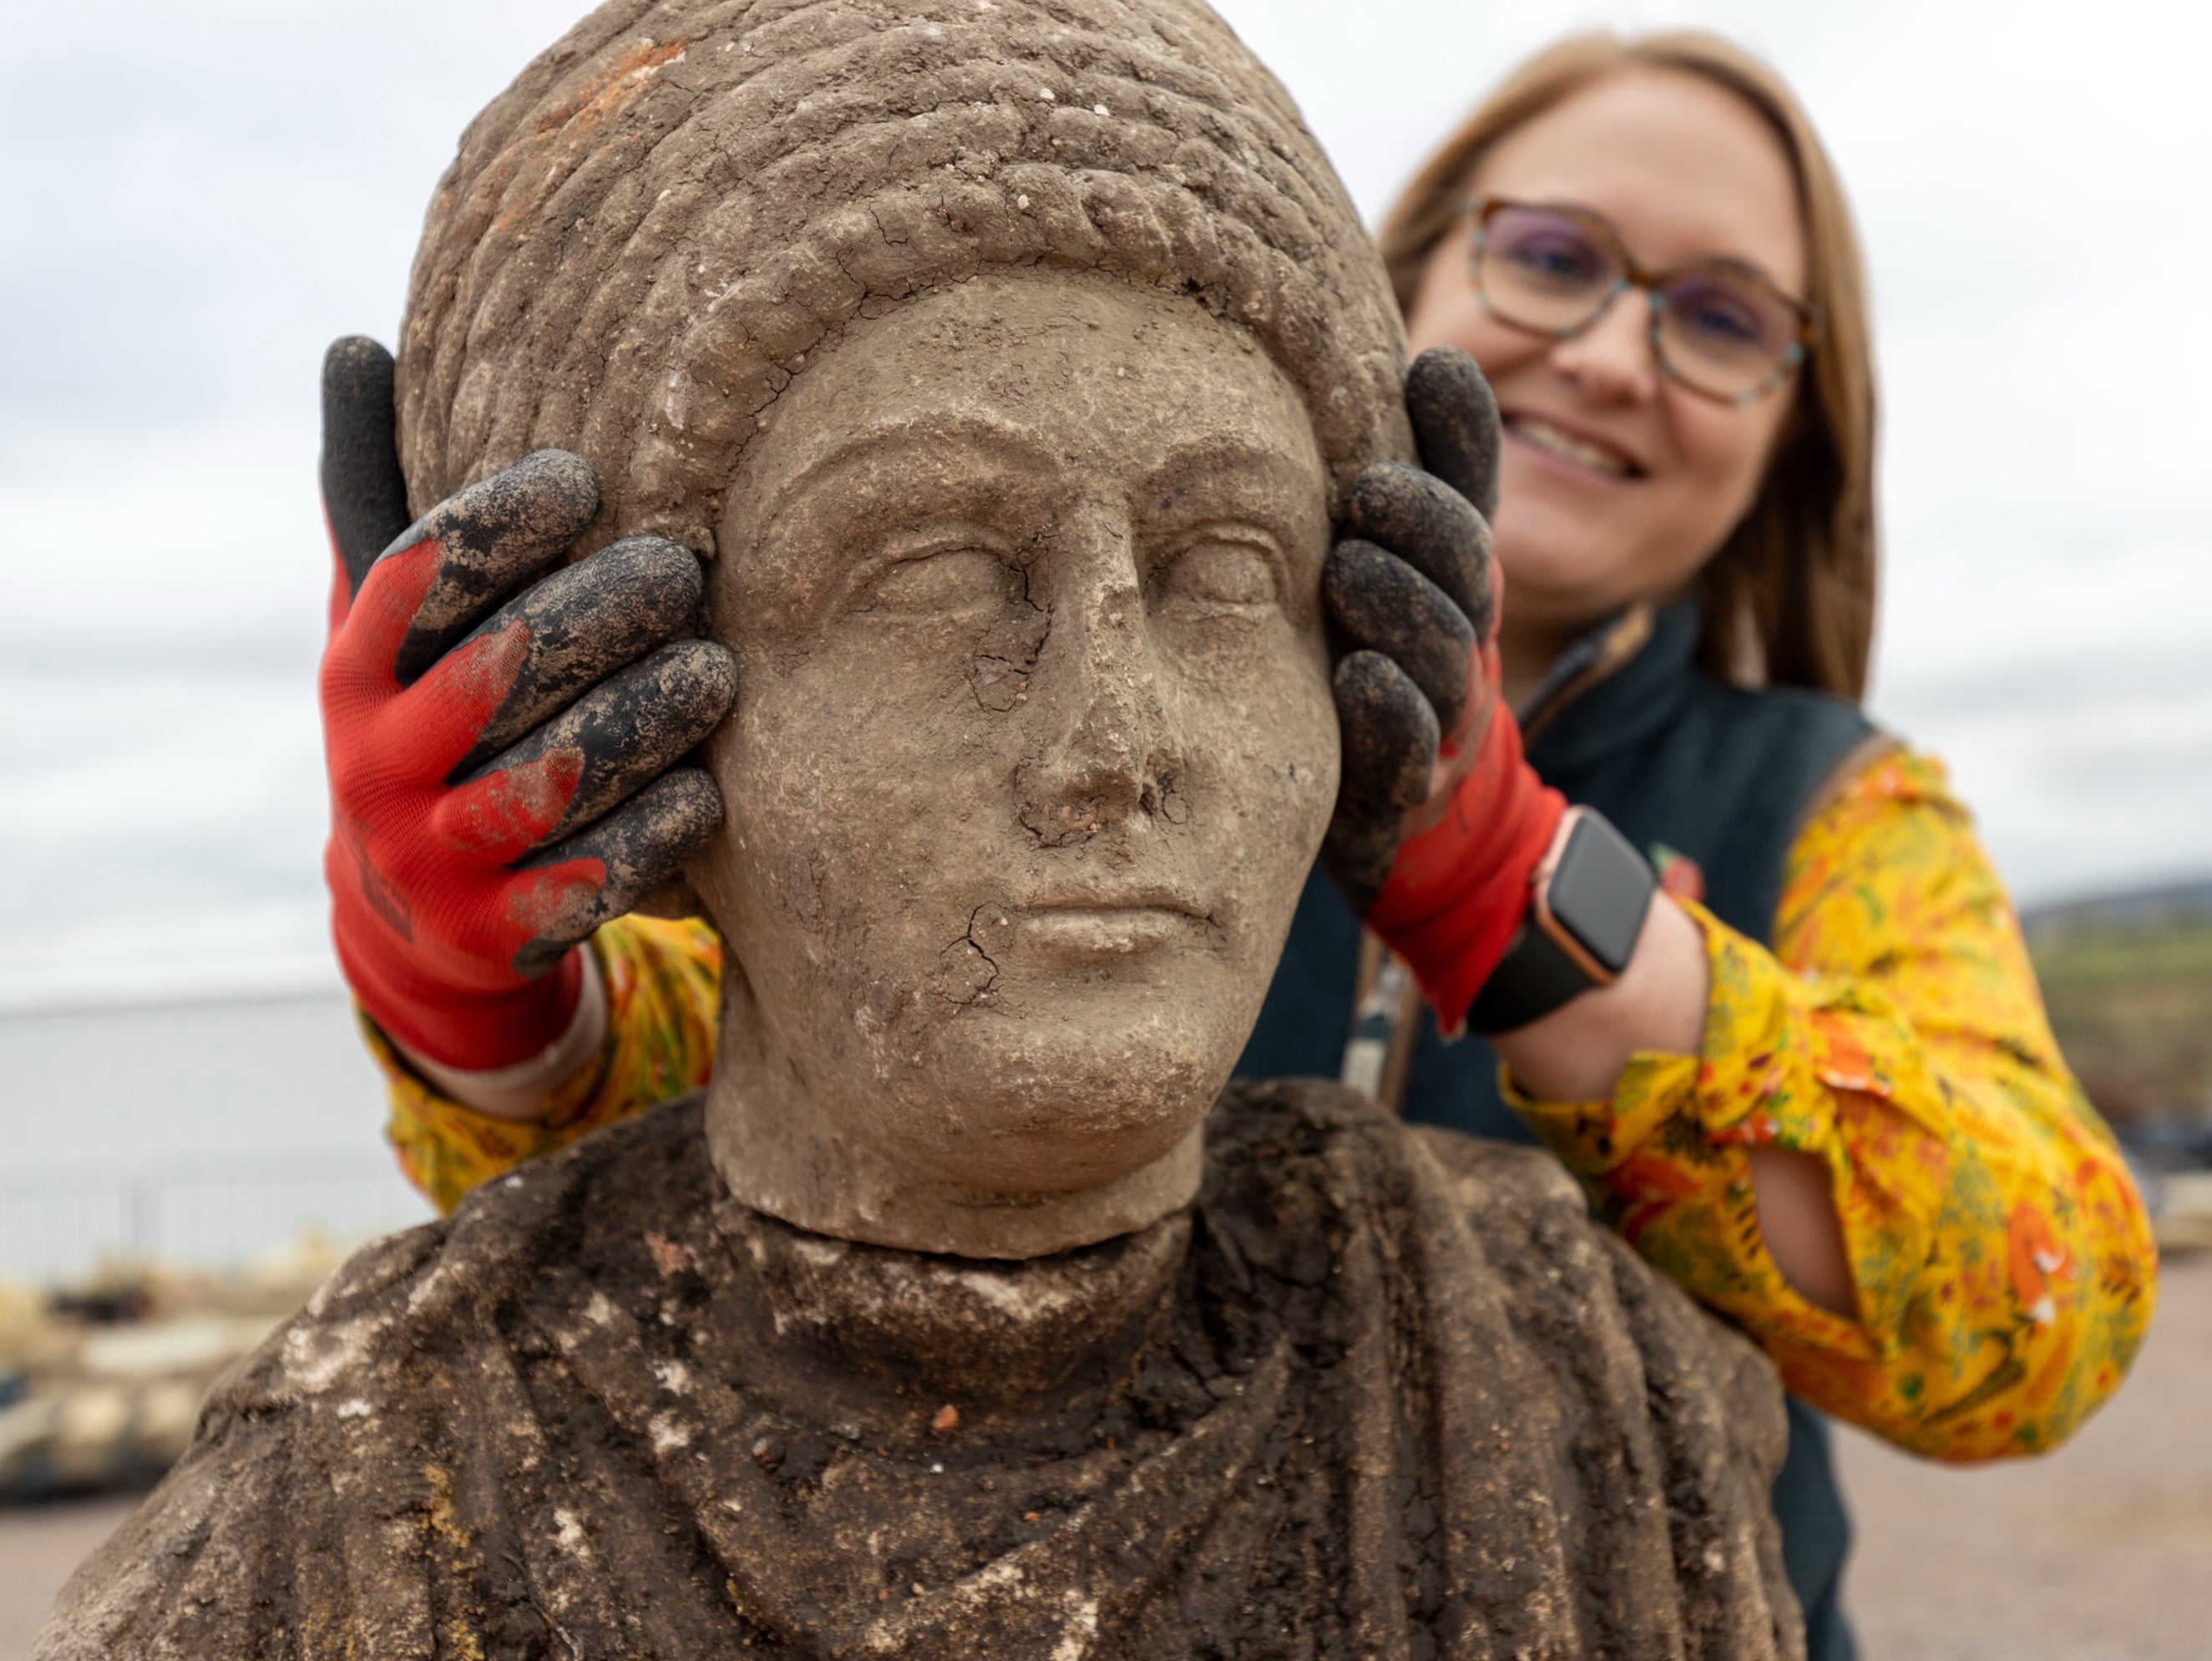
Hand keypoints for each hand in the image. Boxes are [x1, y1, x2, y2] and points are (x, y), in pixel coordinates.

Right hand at [318, 337, 736, 1071]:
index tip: (585, 477)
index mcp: (353, 671)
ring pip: (550, 778)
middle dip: (595, 615)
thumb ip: (380, 496)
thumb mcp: (388, 623)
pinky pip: (585, 881)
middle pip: (495, 674)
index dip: (498, 524)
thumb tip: (357, 343)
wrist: (416, 919)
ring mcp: (435, 856)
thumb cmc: (429, 722)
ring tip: (715, 670)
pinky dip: (651, 833)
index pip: (417, 581)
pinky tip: (709, 791)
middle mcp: (378, 764)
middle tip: (682, 571)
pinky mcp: (495, 933)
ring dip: (642, 719)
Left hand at [1320, 347, 1564, 1028]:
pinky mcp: (1399, 788)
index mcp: (1451, 573)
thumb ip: (1410, 476)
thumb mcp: (1392, 567)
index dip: (1461, 432)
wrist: (1412, 824)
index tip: (1433, 369)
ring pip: (1436, 654)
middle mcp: (1457, 635)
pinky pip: (1402, 749)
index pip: (1469, 492)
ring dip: (1397, 607)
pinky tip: (1359, 678)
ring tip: (1349, 568)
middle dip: (1421, 524)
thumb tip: (1423, 353)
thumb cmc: (1378, 664)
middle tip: (1367, 491)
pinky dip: (1386, 713)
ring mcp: (1436, 714)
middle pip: (1462, 568)